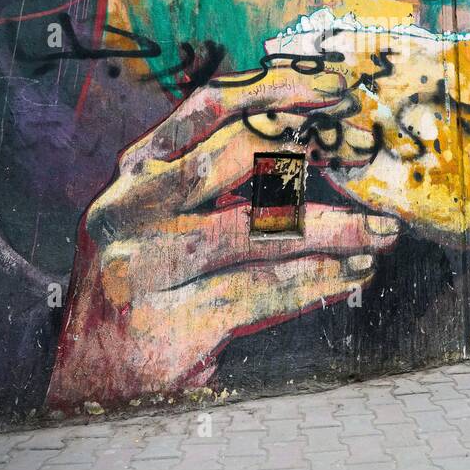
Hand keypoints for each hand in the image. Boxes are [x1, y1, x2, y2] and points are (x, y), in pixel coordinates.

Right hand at [48, 66, 401, 403]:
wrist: (87, 381)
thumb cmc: (145, 287)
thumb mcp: (162, 218)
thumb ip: (215, 180)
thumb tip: (313, 142)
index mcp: (136, 170)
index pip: (208, 106)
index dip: (277, 90)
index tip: (334, 88)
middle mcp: (131, 208)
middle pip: (233, 155)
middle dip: (312, 147)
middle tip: (364, 149)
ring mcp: (144, 266)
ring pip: (259, 228)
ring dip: (334, 226)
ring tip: (382, 230)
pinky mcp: (167, 324)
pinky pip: (261, 290)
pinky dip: (316, 281)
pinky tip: (352, 273)